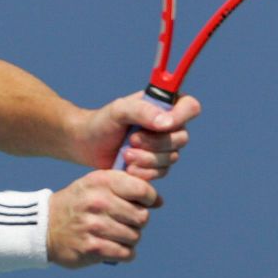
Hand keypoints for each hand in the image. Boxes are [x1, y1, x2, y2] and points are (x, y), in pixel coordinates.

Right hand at [47, 169, 158, 265]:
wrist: (45, 225)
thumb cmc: (78, 203)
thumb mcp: (96, 184)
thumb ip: (126, 186)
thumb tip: (158, 201)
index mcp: (101, 182)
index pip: (141, 190)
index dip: (149, 198)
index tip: (144, 203)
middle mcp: (98, 202)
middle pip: (142, 217)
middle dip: (137, 221)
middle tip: (124, 221)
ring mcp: (94, 226)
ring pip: (135, 237)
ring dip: (130, 238)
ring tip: (115, 234)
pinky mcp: (92, 248)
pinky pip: (126, 254)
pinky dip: (124, 253)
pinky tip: (113, 246)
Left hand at [73, 92, 200, 178]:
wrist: (87, 144)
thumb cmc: (102, 122)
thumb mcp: (119, 110)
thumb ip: (142, 111)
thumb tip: (167, 123)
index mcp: (162, 105)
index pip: (190, 107)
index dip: (181, 117)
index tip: (161, 125)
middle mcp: (168, 124)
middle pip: (181, 138)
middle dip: (155, 144)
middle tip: (131, 141)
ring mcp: (163, 146)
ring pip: (172, 158)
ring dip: (148, 159)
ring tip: (125, 155)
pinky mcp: (155, 165)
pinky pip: (162, 172)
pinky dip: (145, 172)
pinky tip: (128, 168)